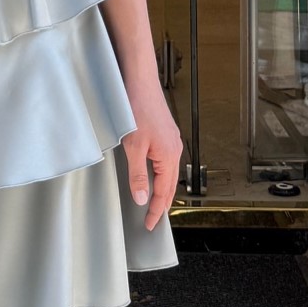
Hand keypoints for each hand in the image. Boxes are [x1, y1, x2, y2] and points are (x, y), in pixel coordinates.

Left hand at [120, 77, 182, 232]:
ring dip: (162, 188)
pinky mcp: (165, 133)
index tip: (150, 225)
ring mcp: (171, 140)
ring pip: (169, 172)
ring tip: (153, 202)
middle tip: (152, 219)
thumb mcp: (133, 147)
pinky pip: (166, 160)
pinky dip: (160, 173)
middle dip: (162, 203)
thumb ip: (137, 175)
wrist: (139, 82)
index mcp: (169, 156)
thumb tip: (142, 198)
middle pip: (170, 184)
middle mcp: (174, 149)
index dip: (157, 211)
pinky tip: (152, 174)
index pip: (164, 192)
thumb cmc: (137, 109)